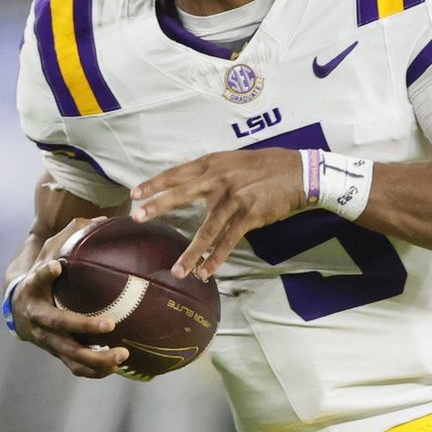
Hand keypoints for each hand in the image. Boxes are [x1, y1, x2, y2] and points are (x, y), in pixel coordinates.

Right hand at [9, 215, 129, 377]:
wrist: (18, 309)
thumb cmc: (41, 278)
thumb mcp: (47, 256)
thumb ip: (68, 238)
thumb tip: (99, 218)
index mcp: (34, 290)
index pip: (37, 279)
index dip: (45, 274)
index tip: (56, 266)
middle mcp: (38, 318)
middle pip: (59, 324)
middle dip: (84, 326)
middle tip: (111, 324)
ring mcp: (47, 340)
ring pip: (70, 354)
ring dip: (96, 358)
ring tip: (123, 355)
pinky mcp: (57, 354)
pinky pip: (77, 367)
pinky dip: (97, 370)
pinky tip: (120, 366)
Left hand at [130, 148, 303, 278]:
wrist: (297, 173)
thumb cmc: (264, 166)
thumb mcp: (232, 159)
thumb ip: (208, 167)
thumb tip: (183, 166)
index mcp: (213, 164)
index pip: (178, 173)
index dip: (156, 183)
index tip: (135, 193)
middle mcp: (219, 180)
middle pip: (183, 194)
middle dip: (159, 206)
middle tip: (137, 217)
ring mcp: (233, 199)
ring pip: (207, 230)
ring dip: (191, 253)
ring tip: (177, 270)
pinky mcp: (248, 216)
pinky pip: (228, 241)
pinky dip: (217, 259)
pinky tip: (206, 273)